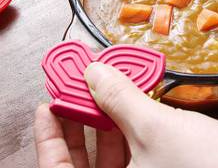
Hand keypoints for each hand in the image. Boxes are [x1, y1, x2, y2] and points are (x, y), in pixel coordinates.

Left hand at [34, 63, 217, 167]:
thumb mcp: (156, 128)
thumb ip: (119, 98)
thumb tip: (92, 71)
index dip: (51, 134)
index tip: (51, 100)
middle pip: (86, 156)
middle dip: (81, 115)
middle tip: (79, 83)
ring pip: (111, 147)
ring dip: (107, 113)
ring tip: (105, 82)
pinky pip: (132, 144)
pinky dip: (128, 119)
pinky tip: (131, 96)